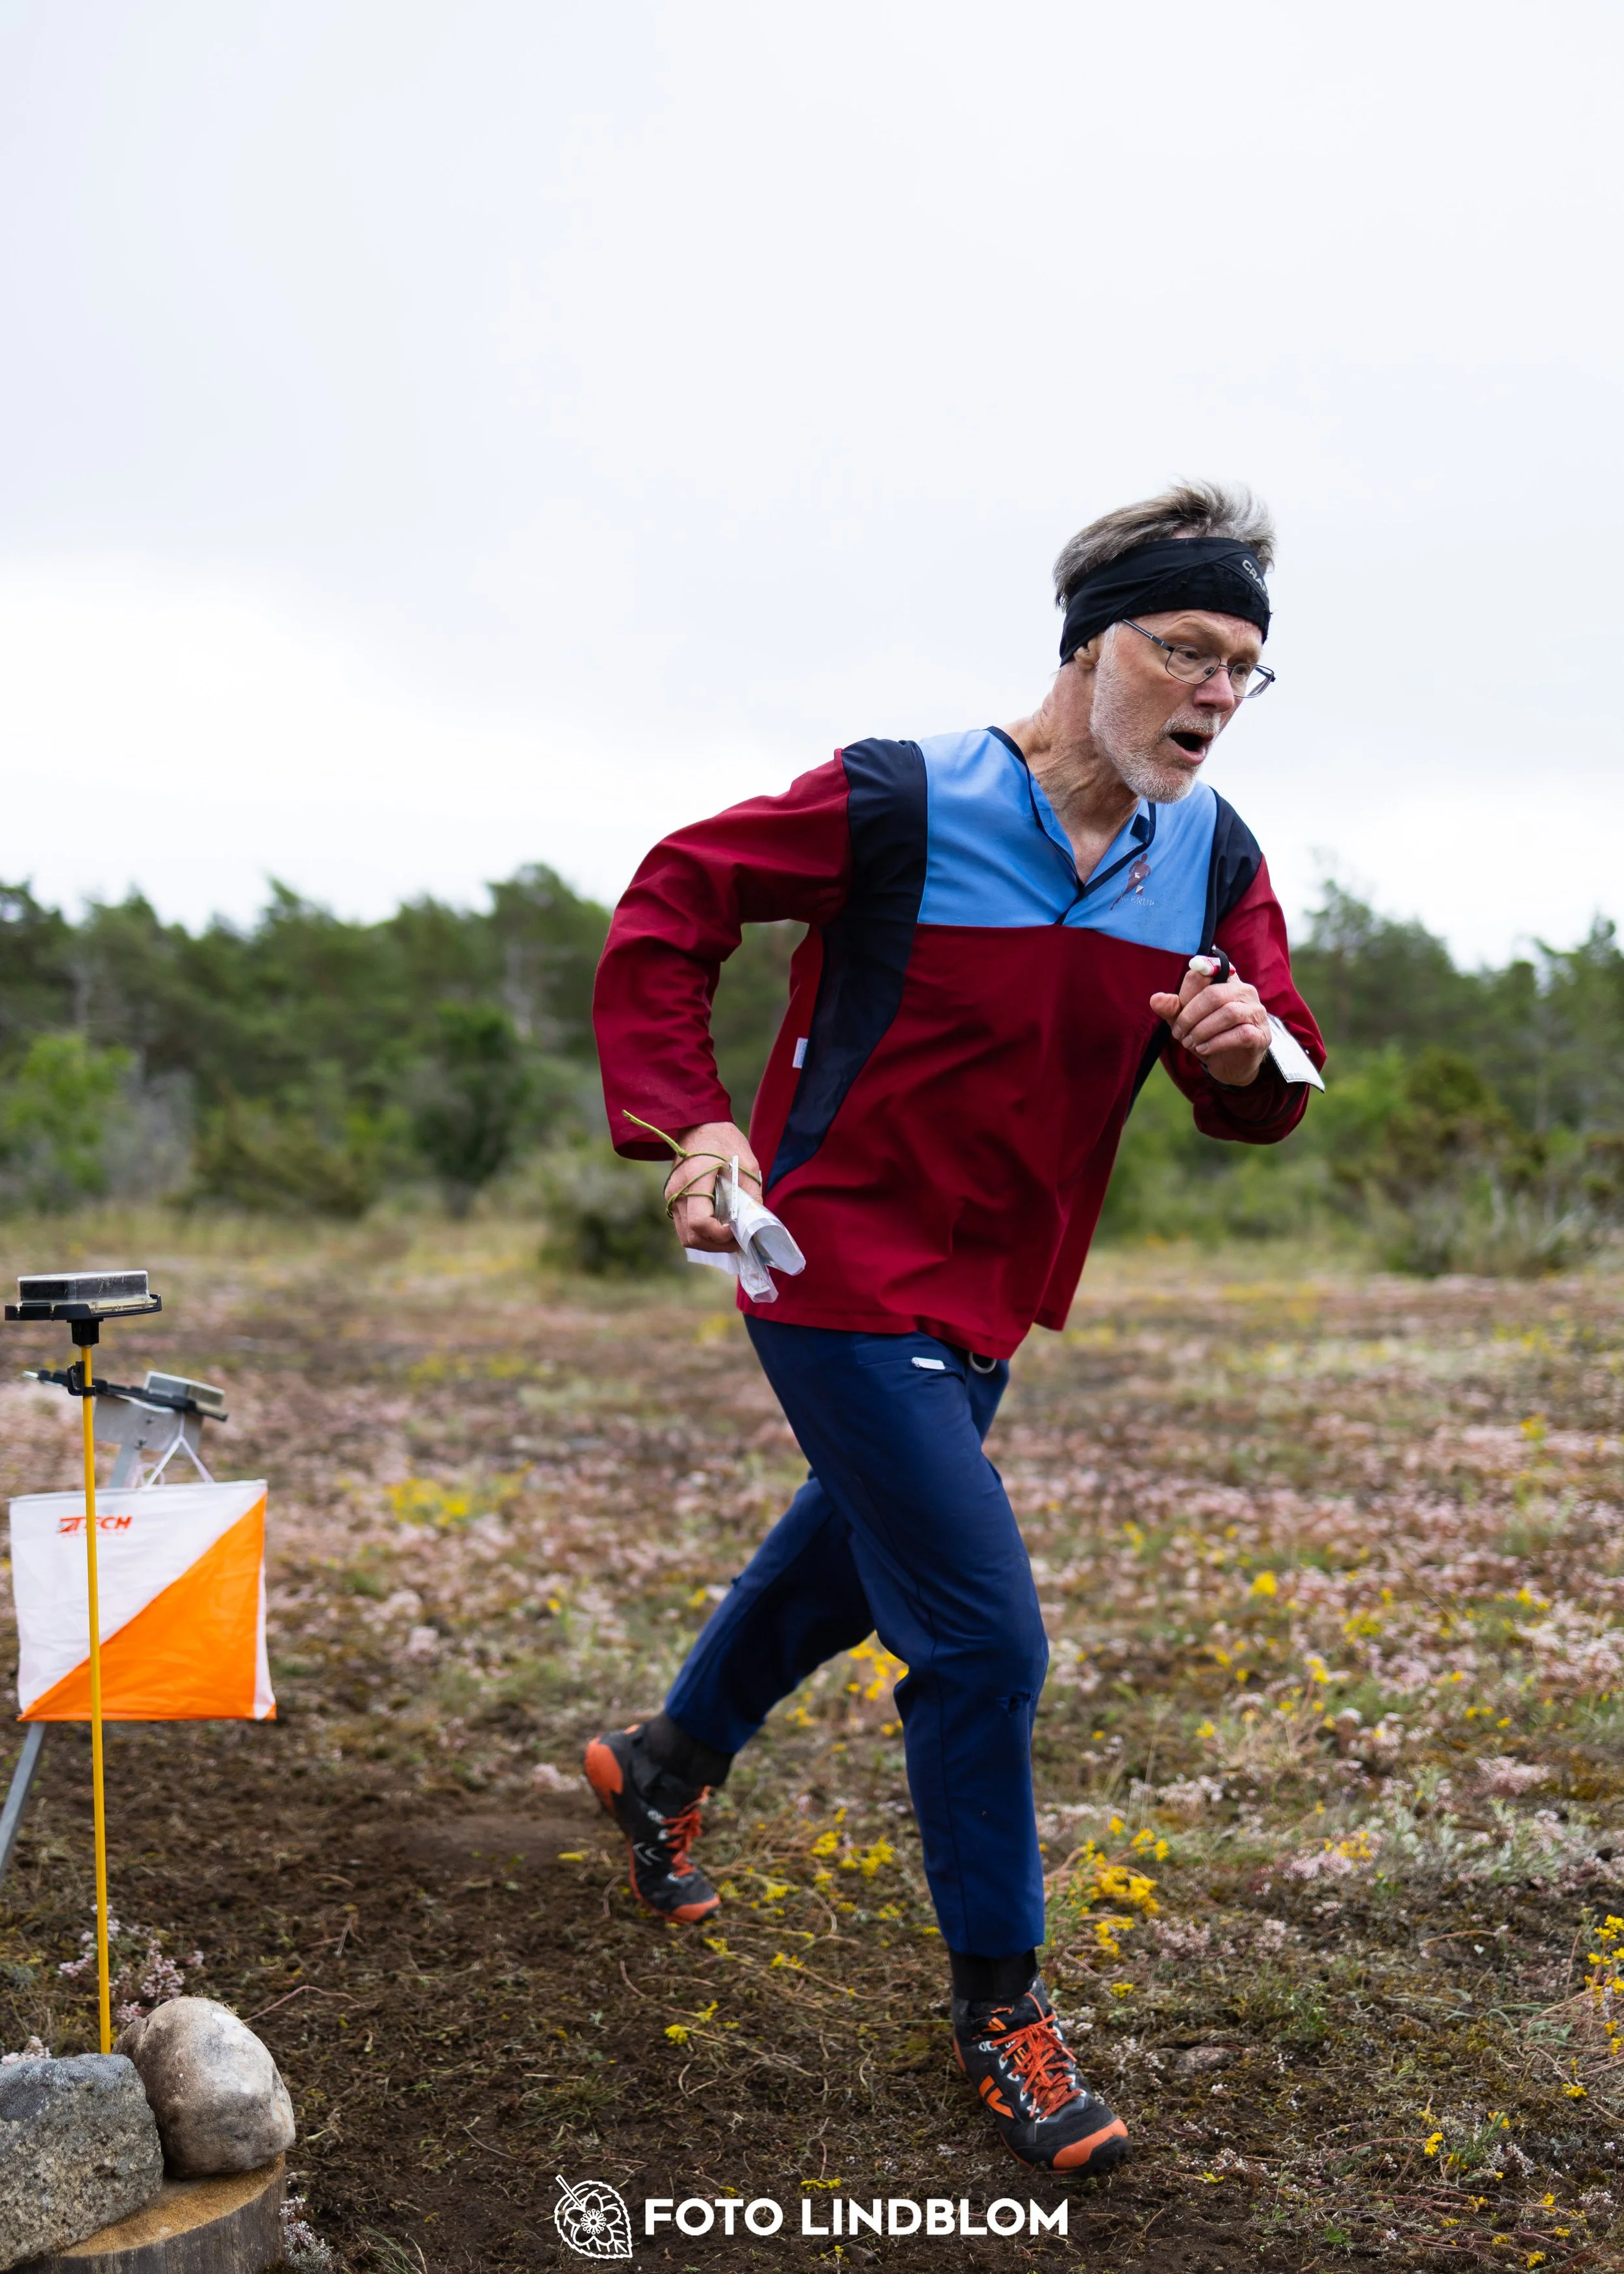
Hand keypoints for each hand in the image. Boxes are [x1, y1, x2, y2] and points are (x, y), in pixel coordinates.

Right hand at [666, 1122, 761, 1251]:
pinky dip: (702, 1235)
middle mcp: (677, 1191)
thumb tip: (755, 1225)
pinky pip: (685, 1228)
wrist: (700, 1124)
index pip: (700, 1222)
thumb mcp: (746, 1163)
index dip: (720, 1235)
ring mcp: (672, 1196)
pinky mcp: (673, 1199)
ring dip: (709, 1243)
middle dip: (717, 1245)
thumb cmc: (725, 1141)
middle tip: (739, 1240)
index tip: (737, 1232)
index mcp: (695, 1179)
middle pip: (691, 1237)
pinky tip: (719, 1228)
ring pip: (686, 1237)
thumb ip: (750, 1194)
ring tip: (730, 1237)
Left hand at [1149, 960, 1271, 1088]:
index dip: (1186, 992)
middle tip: (1178, 1034)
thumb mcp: (1185, 1021)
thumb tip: (1155, 999)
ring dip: (1202, 1030)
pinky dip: (1216, 1043)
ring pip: (1229, 1013)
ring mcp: (1256, 1012)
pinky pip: (1240, 1034)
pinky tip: (1203, 1050)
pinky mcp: (1261, 1035)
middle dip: (1190, 1016)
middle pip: (1214, 994)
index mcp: (1225, 980)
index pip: (1204, 973)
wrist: (1230, 1064)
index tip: (1178, 1009)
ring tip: (1190, 1043)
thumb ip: (1172, 1008)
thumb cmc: (1208, 1035)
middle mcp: (1245, 991)